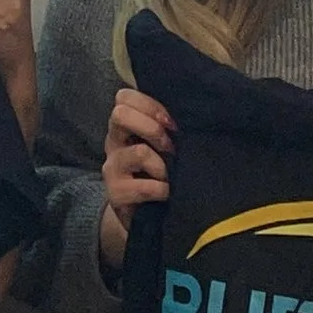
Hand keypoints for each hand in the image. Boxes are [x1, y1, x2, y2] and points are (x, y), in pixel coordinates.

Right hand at [98, 87, 175, 276]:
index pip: (124, 96)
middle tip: (171, 145)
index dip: (151, 104)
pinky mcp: (115, 193)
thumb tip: (200, 110)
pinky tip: (169, 193)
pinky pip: (144, 187)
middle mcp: (114, 141)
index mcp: (125, 125)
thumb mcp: (164, 146)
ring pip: (138, 152)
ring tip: (172, 175)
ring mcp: (112, 167)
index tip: (173, 122)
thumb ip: (170, 127)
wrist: (146, 215)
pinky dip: (163, 189)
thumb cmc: (160, 173)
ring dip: (162, 164)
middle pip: (120, 114)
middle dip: (152, 127)